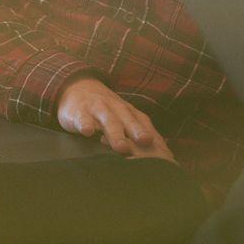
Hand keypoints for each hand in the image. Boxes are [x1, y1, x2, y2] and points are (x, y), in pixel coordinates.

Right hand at [56, 76, 176, 163]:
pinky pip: (82, 118)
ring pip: (108, 120)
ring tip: (121, 147)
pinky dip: (85, 124)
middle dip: (137, 132)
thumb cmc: (106, 110)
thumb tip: (164, 156)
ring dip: (115, 133)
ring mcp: (97, 109)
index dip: (153, 136)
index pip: (143, 123)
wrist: (79, 88)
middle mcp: (115, 108)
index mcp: (128, 111)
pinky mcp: (79, 112)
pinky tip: (87, 132)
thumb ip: (140, 133)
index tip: (162, 152)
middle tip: (145, 143)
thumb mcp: (123, 117)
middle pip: (128, 120)